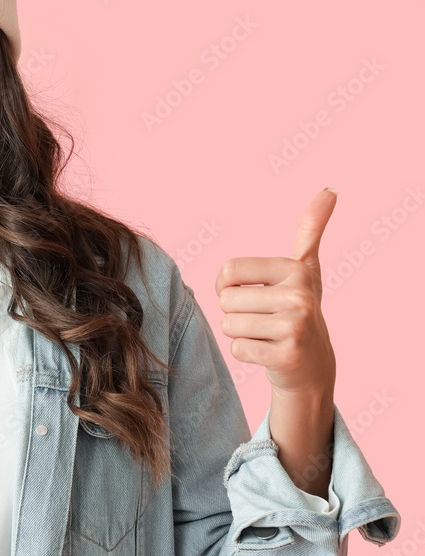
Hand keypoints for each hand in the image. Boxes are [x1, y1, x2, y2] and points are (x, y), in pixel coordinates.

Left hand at [214, 188, 337, 396]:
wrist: (312, 365)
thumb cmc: (298, 310)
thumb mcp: (305, 267)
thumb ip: (312, 229)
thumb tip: (330, 189)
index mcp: (295, 269)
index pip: (228, 271)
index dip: (227, 286)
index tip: (250, 294)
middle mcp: (299, 295)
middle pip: (226, 300)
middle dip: (235, 313)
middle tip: (262, 320)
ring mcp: (296, 327)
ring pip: (229, 325)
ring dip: (240, 333)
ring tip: (266, 335)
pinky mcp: (287, 356)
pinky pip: (238, 349)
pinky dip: (246, 353)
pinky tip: (268, 352)